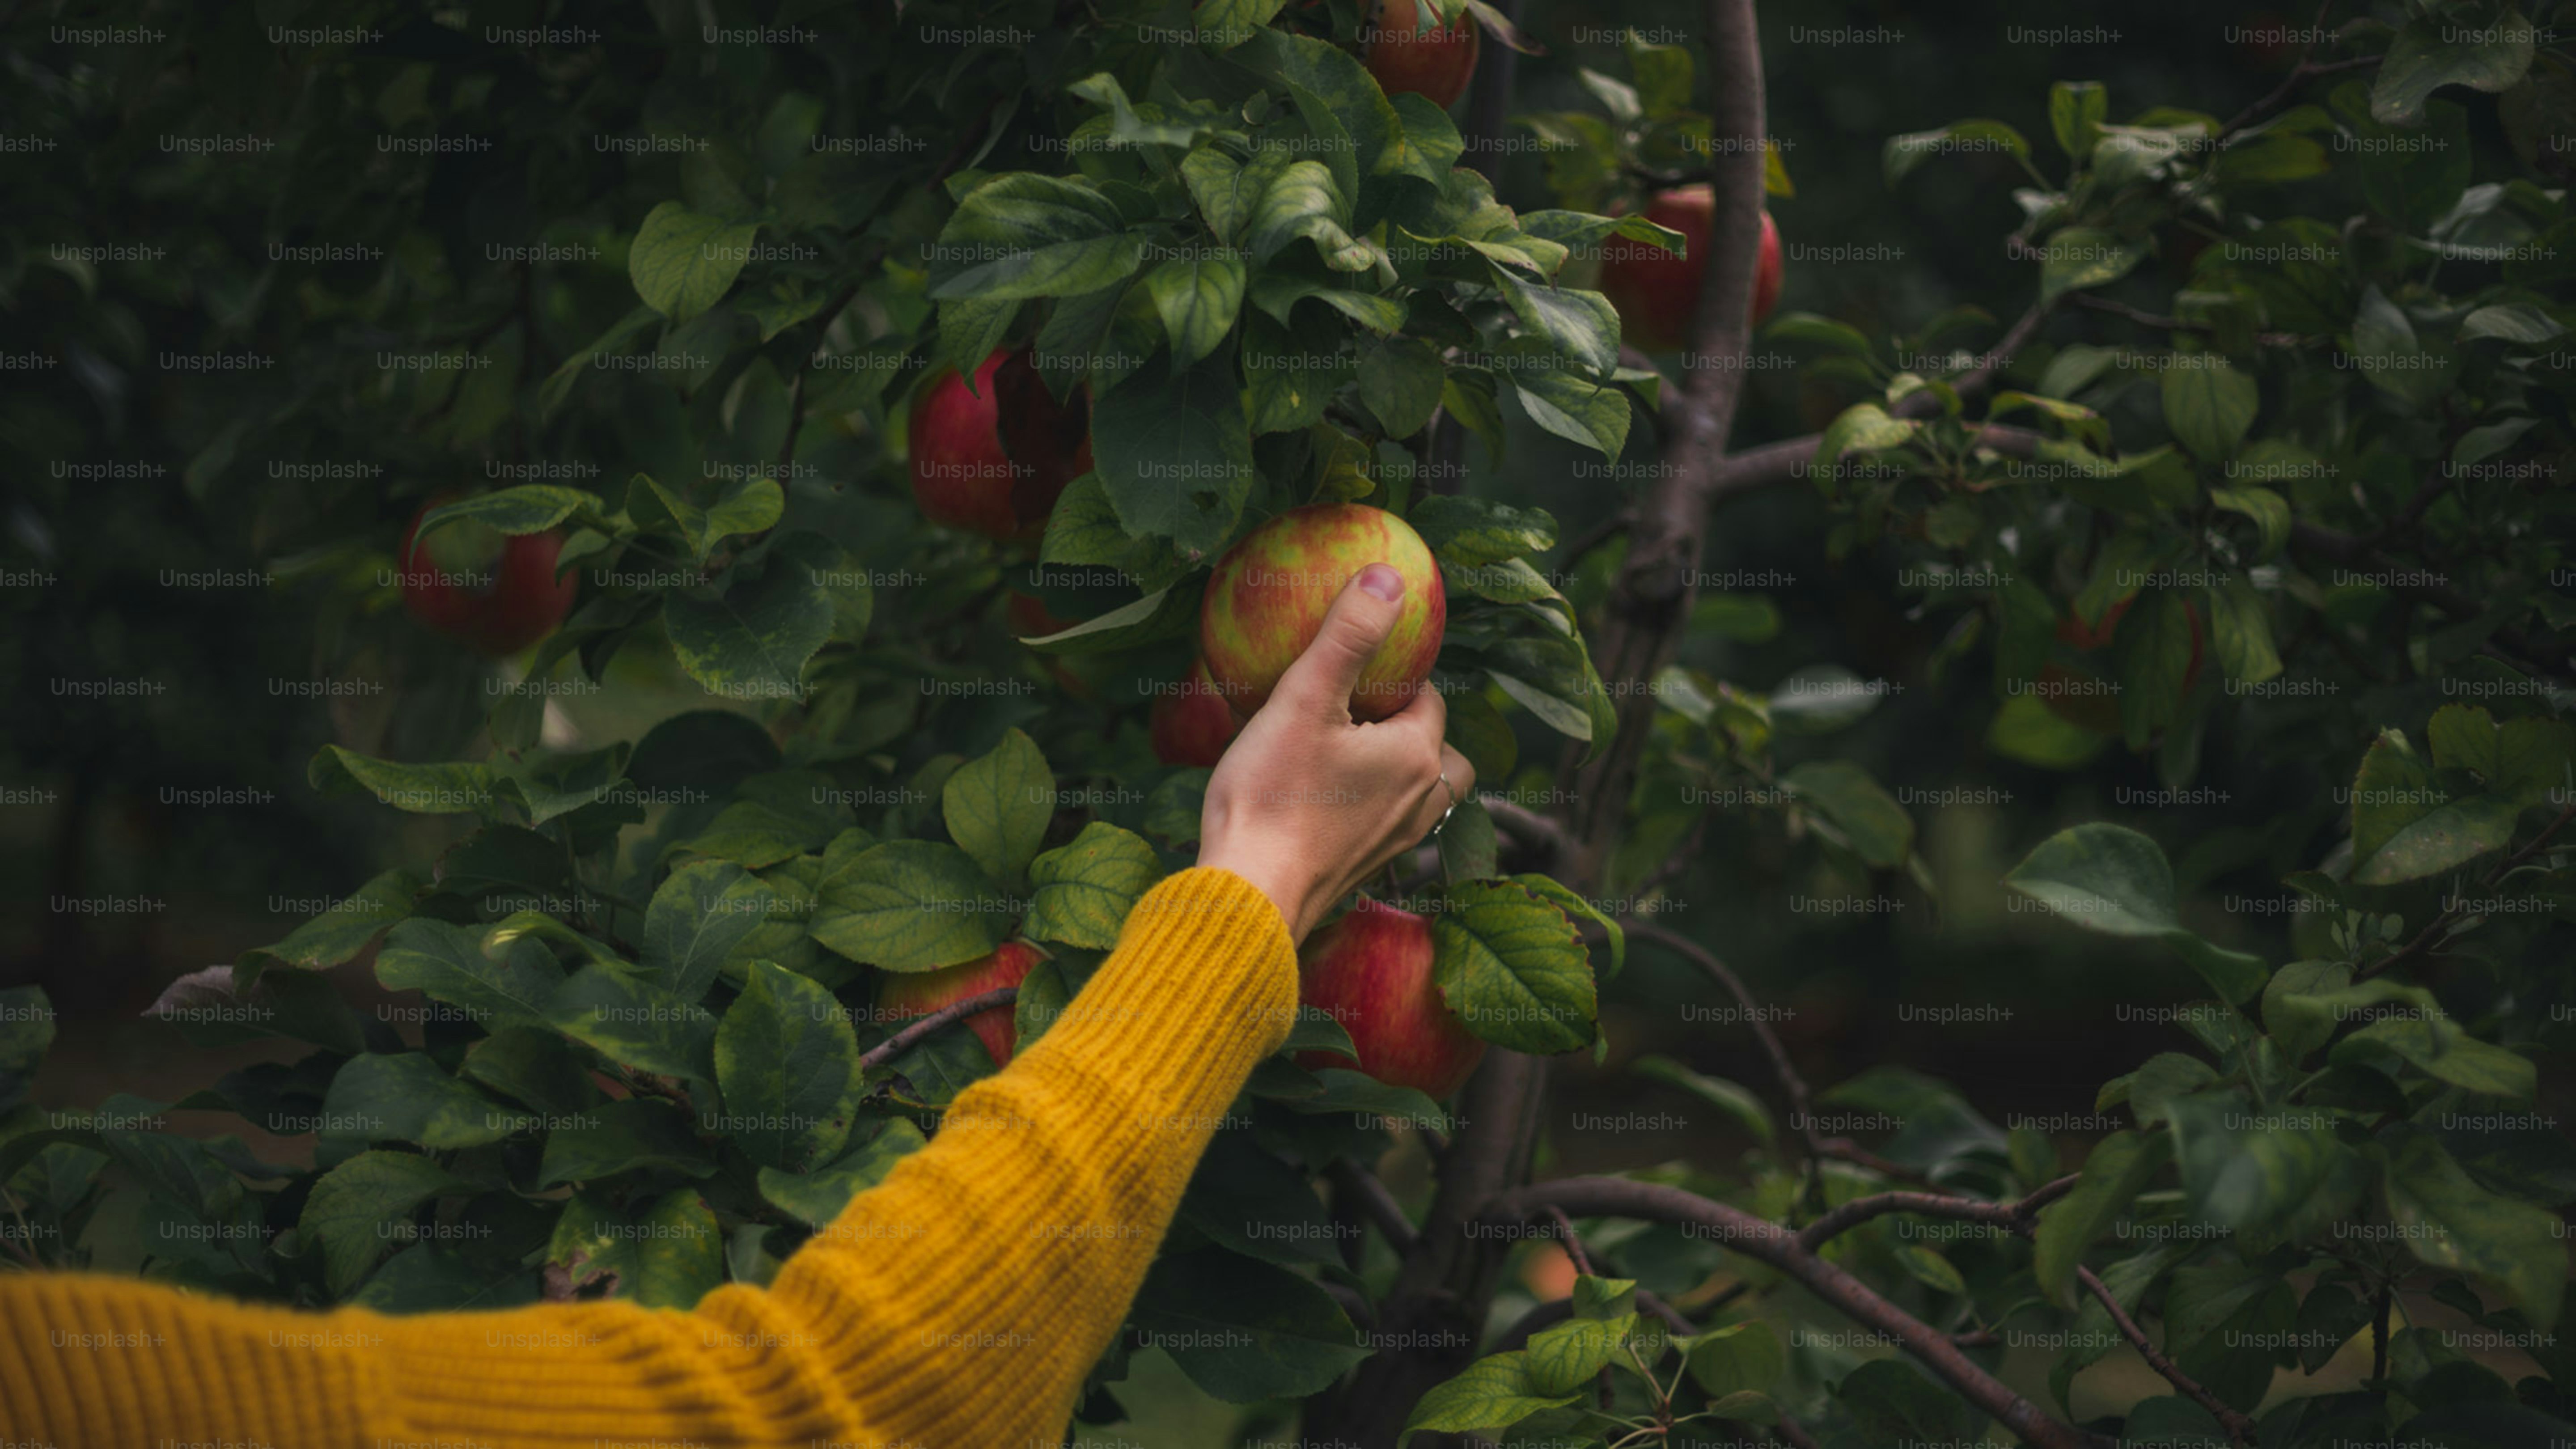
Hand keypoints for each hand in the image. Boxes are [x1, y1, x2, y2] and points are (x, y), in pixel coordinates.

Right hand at [1197, 563, 1473, 943]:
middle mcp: (1421, 802)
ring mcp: (1396, 842)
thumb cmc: (1273, 796)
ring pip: (1421, 791)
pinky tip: (1326, 798)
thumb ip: (1349, 635)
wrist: (1249, 894)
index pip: (1428, 697)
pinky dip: (1372, 804)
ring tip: (1350, 751)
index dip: (1396, 676)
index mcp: (1417, 755)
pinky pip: (1388, 823)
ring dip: (1398, 767)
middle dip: (1413, 725)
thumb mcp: (1305, 699)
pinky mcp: (1366, 869)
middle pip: (1440, 749)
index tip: (1355, 668)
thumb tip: (1389, 576)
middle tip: (1360, 711)